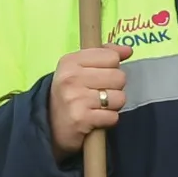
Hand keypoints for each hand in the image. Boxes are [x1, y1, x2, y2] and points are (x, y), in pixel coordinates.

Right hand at [49, 45, 130, 161]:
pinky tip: (96, 119)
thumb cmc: (69, 94)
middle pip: (119, 77)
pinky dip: (108, 120)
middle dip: (115, 88)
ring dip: (113, 105)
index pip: (111, 57)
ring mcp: (76, 98)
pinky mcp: (81, 119)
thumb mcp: (78, 68)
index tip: (100, 76)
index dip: (112, 68)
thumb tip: (128, 50)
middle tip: (100, 94)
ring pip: (119, 98)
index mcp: (70, 61)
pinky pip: (113, 116)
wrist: (49, 126)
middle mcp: (71, 78)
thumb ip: (104, 55)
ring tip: (98, 107)